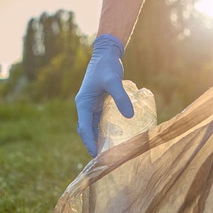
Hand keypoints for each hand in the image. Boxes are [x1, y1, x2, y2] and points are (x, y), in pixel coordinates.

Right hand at [75, 34, 133, 156]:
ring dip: (100, 139)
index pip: (84, 127)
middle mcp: (85, 106)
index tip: (95, 155)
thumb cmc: (107, 66)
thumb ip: (121, 97)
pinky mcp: (100, 103)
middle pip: (88, 130)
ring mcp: (92, 105)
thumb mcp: (113, 81)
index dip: (89, 142)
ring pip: (94, 127)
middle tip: (104, 159)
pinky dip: (107, 130)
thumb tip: (129, 116)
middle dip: (94, 145)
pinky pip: (101, 121)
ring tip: (110, 153)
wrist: (107, 53)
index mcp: (83, 103)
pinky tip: (116, 137)